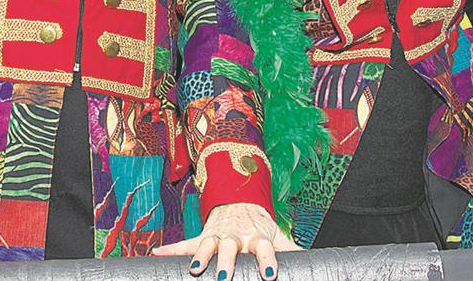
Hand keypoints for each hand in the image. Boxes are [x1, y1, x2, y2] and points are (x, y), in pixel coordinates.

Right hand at [152, 202, 300, 279]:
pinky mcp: (203, 235)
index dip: (267, 261)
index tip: (270, 275)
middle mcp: (236, 236)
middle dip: (226, 263)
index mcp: (257, 237)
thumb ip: (293, 250)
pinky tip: (156, 253)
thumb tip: (316, 263)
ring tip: (196, 270)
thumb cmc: (260, 225)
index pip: (265, 249)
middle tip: (223, 278)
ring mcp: (217, 235)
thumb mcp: (277, 235)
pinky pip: (185, 244)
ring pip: (207, 245)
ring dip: (200, 257)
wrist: (239, 200)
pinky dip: (170, 249)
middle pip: (230, 249)